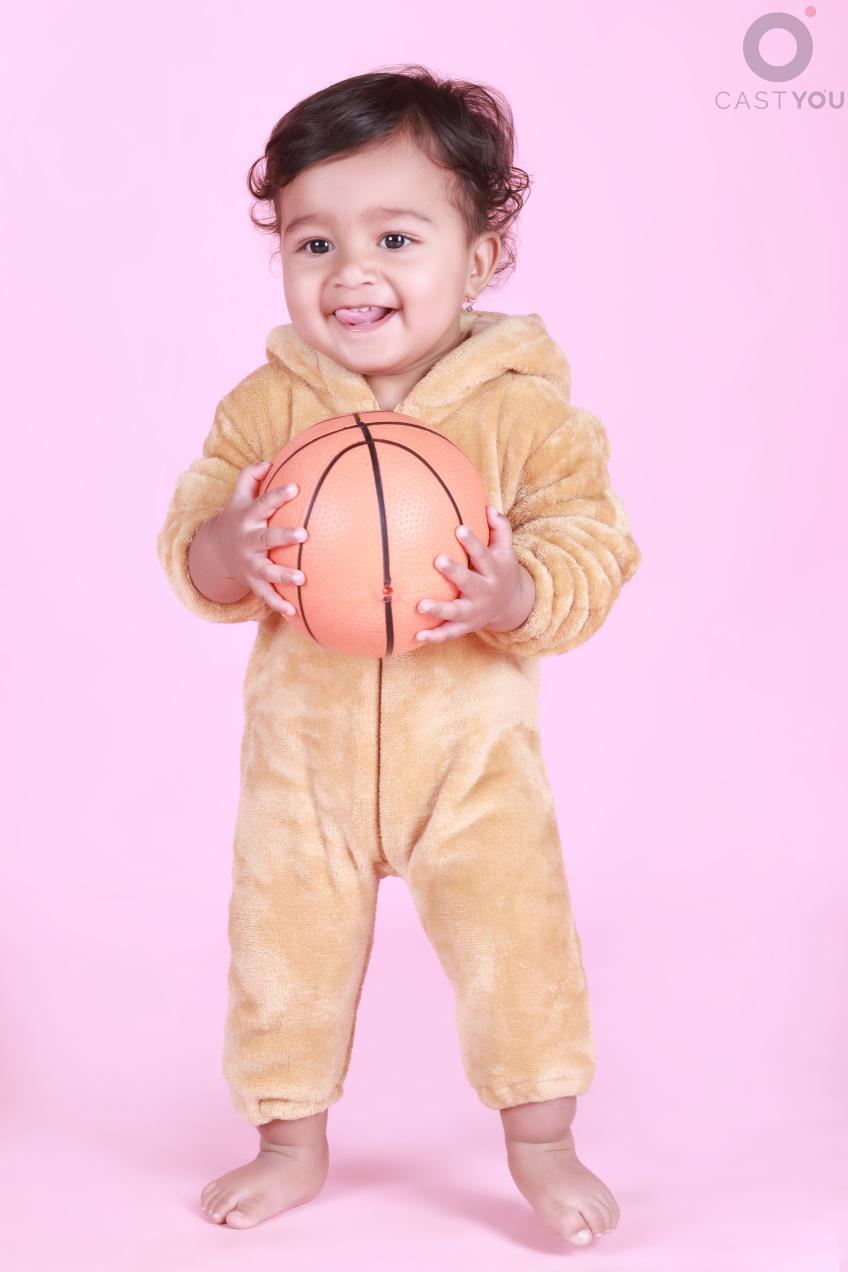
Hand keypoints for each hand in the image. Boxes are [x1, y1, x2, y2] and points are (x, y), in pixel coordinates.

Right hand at [207, 460, 309, 619]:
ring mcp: (249, 563)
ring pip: (266, 571)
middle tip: (303, 533)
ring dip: (282, 575)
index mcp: (247, 518)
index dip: (277, 496)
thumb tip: (268, 461)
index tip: (295, 488)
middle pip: (265, 538)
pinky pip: (265, 595)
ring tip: (301, 578)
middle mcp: (248, 541)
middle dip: (283, 536)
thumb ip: (250, 477)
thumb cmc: (237, 518)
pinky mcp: (252, 582)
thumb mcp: (237, 497)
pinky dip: (278, 604)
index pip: (263, 503)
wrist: (215, 551)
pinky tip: (294, 612)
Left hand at [414, 503, 533, 643]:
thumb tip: (488, 507)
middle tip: (438, 560)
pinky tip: (416, 636)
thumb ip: (500, 528)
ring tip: (420, 605)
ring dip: (439, 610)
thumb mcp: (506, 551)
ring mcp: (474, 612)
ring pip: (456, 612)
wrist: (512, 606)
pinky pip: (449, 633)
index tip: (459, 529)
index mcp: (493, 571)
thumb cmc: (500, 571)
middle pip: (470, 582)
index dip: (472, 542)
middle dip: (455, 572)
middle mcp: (484, 592)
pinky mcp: (465, 627)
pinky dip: (434, 636)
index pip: (483, 554)